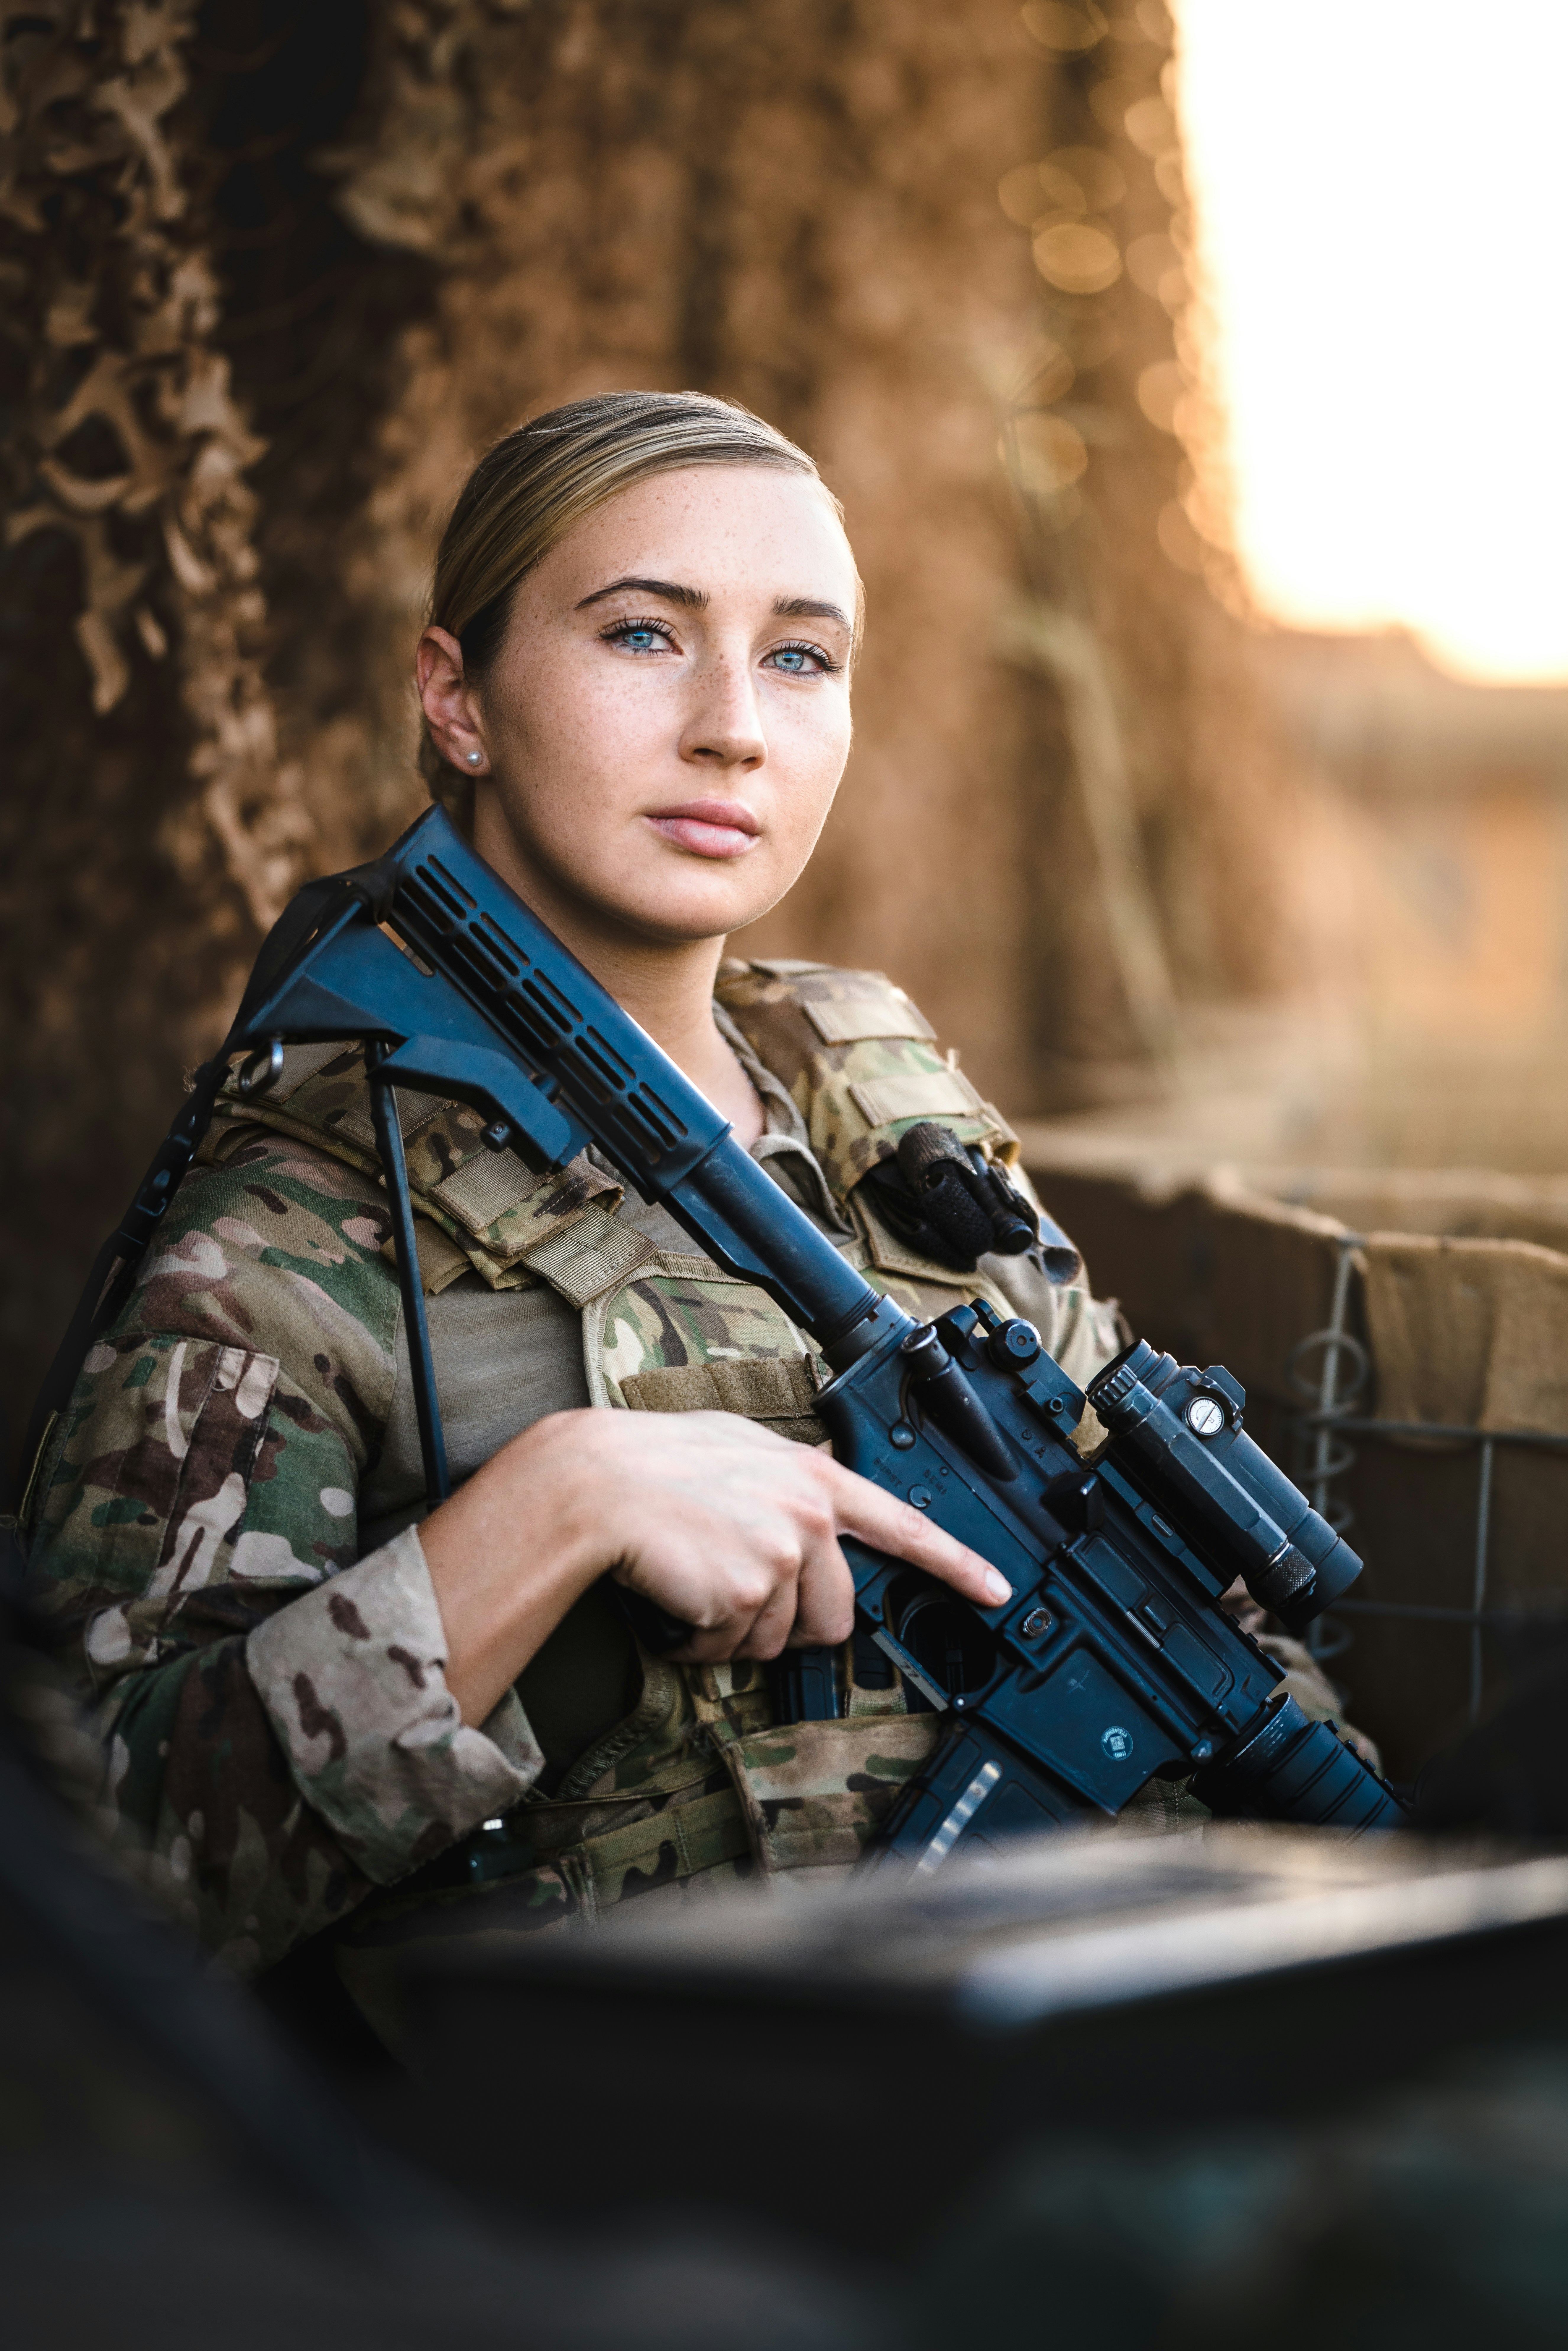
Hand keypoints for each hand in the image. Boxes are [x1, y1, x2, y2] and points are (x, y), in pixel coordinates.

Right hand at [420, 1406, 1011, 1724]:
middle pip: (835, 1616)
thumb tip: (819, 1489)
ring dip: (732, 1631)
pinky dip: (698, 1640)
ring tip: (690, 1579)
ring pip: (776, 1640)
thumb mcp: (737, 1447)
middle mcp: (808, 1517)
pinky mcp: (744, 1595)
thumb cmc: (653, 1460)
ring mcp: (780, 1559)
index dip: (956, 1565)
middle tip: (733, 1592)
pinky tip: (673, 1596)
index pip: (905, 1528)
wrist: (595, 1484)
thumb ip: (787, 1475)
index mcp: (813, 1479)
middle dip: (788, 1624)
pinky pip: (731, 1651)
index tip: (995, 1590)